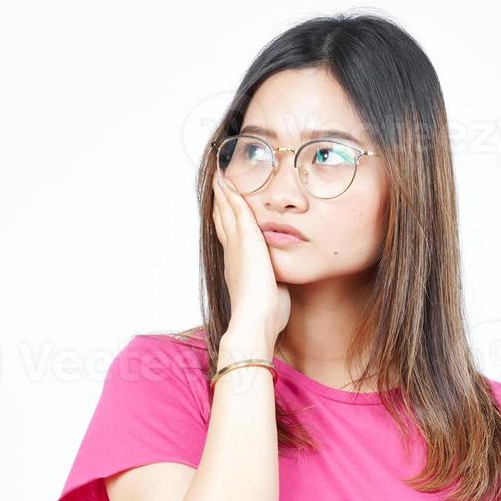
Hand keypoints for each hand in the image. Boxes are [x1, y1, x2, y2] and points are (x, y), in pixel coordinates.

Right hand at [210, 170, 290, 342]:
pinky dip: (232, 195)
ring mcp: (237, 246)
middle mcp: (233, 253)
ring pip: (227, 212)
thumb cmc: (266, 317)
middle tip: (217, 184)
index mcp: (237, 266)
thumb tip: (283, 283)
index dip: (226, 221)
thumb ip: (275, 283)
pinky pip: (237, 210)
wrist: (255, 323)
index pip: (230, 237)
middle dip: (221, 202)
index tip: (224, 208)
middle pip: (223, 220)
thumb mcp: (273, 294)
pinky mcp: (247, 241)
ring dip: (224, 193)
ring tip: (220, 176)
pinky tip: (229, 181)